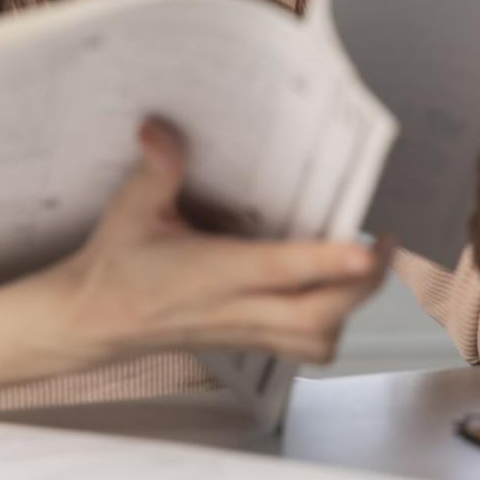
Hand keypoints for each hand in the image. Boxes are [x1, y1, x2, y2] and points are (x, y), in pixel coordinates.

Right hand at [40, 118, 388, 366]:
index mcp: (212, 273)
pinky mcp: (248, 343)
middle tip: (387, 245)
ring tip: (368, 269)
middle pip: (318, 314)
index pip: (281, 271)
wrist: (92, 322)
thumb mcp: (131, 209)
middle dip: (363, 285)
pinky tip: (335, 298)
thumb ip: (155, 169)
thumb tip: (160, 129)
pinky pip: (305, 349)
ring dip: (352, 308)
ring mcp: (245, 331)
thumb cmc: (115, 267)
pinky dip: (331, 328)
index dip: (328, 262)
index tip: (368, 248)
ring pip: (317, 339)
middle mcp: (235, 308)